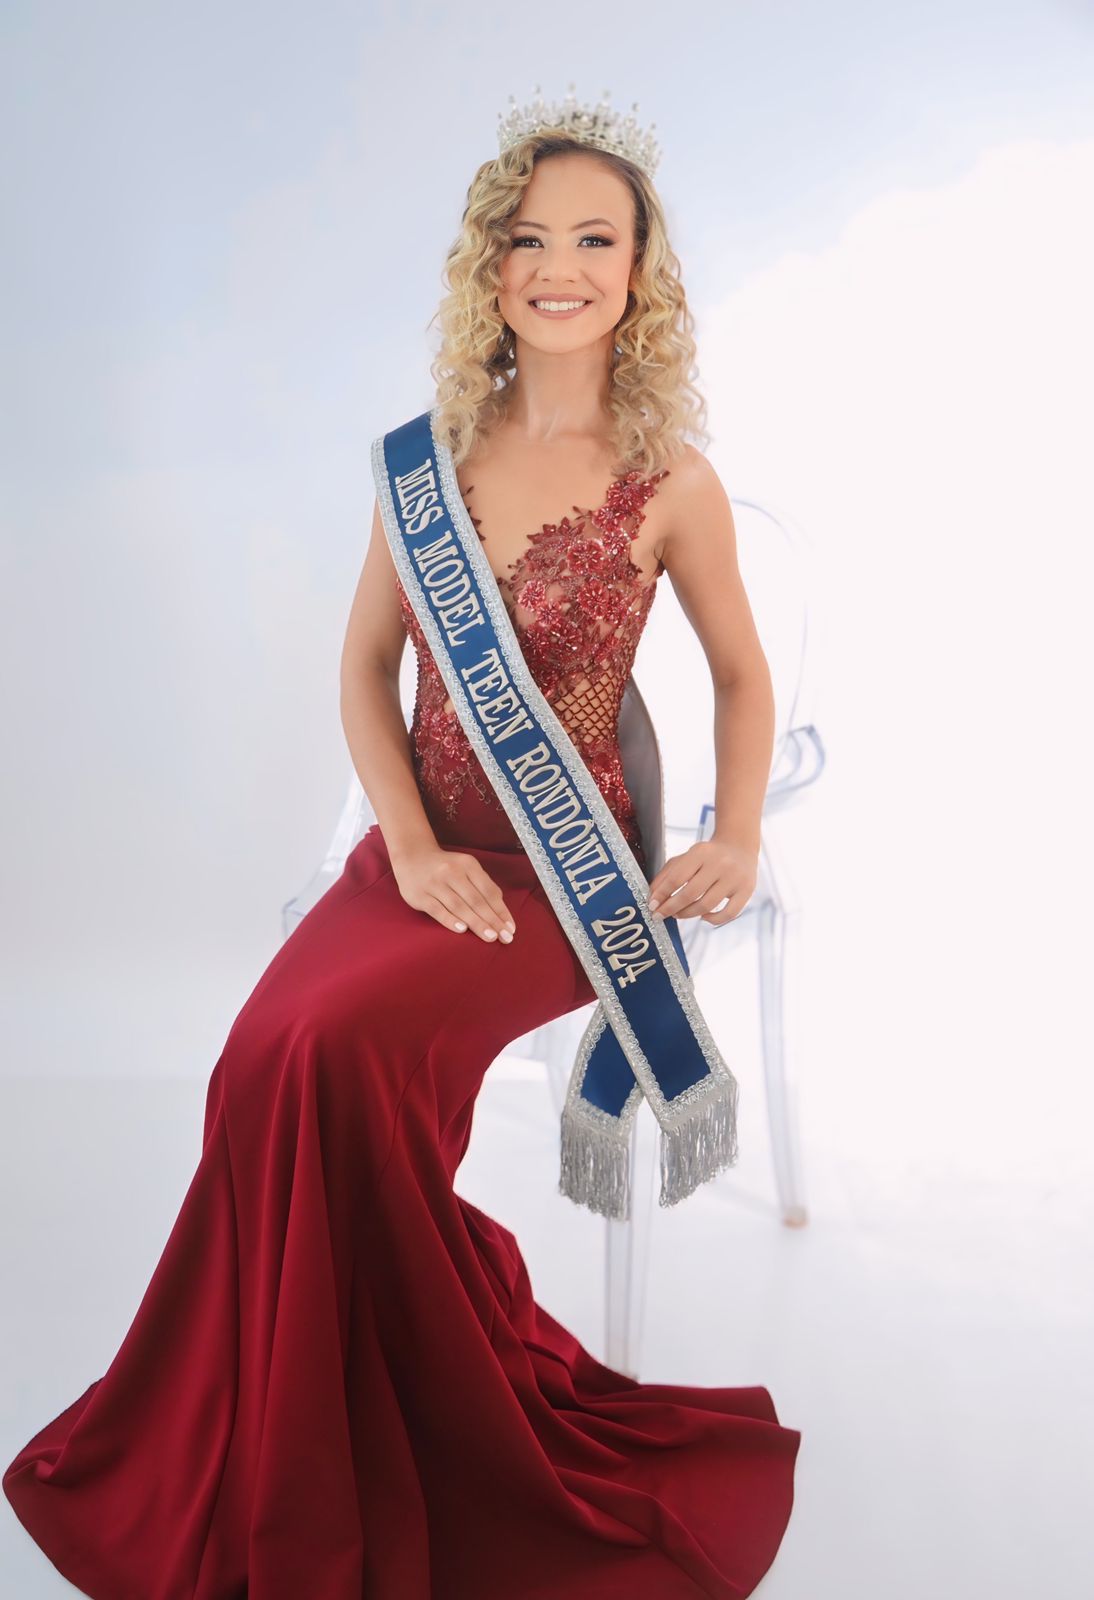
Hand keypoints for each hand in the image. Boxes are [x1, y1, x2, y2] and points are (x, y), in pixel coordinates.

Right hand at [390, 844, 515, 942]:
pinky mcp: (420, 895)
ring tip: (490, 937)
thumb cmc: (446, 867)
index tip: (511, 928)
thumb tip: (500, 910)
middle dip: (492, 920)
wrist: (412, 856)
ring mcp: (435, 884)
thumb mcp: (466, 868)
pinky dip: (451, 920)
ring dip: (476, 923)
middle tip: (505, 938)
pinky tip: (462, 930)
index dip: (501, 911)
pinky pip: (438, 910)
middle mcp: (452, 872)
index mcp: (468, 864)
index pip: (489, 891)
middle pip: (476, 900)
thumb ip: (482, 885)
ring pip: (459, 906)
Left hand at [646, 837, 757, 925]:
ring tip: (678, 914)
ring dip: (687, 914)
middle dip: (671, 908)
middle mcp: (720, 864)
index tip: (652, 906)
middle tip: (660, 915)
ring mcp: (735, 878)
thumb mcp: (686, 857)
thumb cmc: (708, 855)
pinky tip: (702, 916)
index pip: (677, 877)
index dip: (661, 894)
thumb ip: (667, 874)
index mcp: (701, 852)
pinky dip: (713, 919)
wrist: (739, 847)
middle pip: (690, 893)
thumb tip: (653, 897)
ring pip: (706, 905)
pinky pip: (728, 914)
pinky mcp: (746, 890)